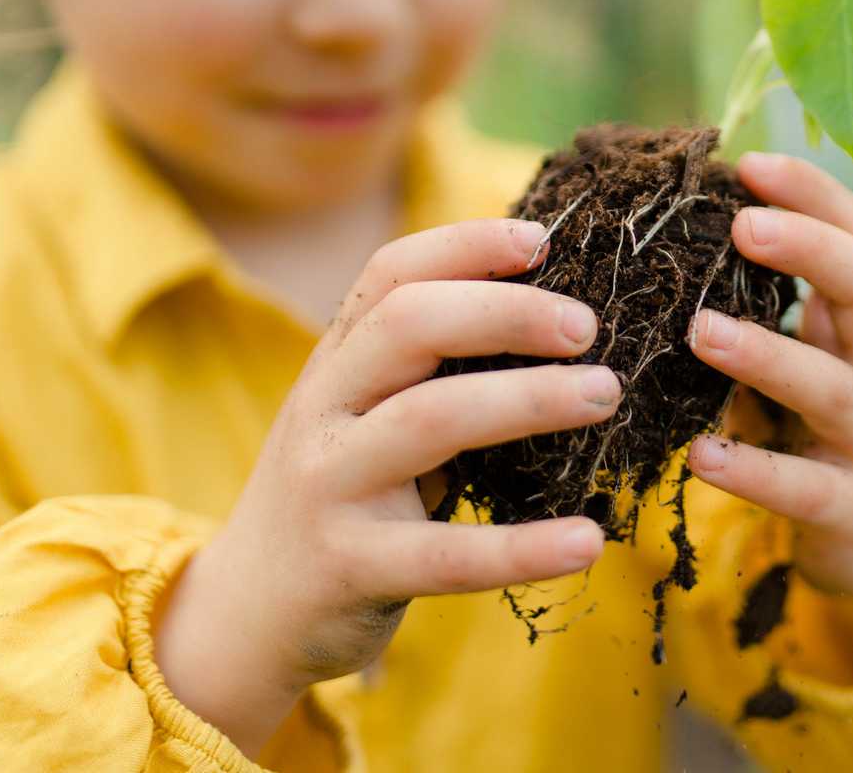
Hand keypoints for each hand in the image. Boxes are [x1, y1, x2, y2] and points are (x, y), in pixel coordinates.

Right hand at [153, 219, 616, 756]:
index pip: (391, 275)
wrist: (248, 613)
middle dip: (506, 312)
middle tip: (587, 328)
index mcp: (335, 363)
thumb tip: (550, 308)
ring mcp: (330, 487)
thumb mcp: (362, 416)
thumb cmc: (342, 495)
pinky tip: (587, 541)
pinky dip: (523, 548)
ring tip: (604, 395)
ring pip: (429, 420)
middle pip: (408, 326)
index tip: (541, 239)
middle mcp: (324, 410)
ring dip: (528, 399)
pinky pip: (446, 556)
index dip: (465, 245)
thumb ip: (425, 366)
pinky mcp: (349, 569)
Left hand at [685, 152, 852, 614]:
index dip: (811, 194)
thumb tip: (660, 231)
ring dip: (770, 356)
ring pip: (836, 389)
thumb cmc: (814, 430)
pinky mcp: (852, 510)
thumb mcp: (801, 358)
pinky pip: (807, 488)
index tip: (748, 163)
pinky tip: (701, 455)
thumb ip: (753, 306)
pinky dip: (755, 470)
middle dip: (812, 250)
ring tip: (702, 332)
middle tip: (740, 226)